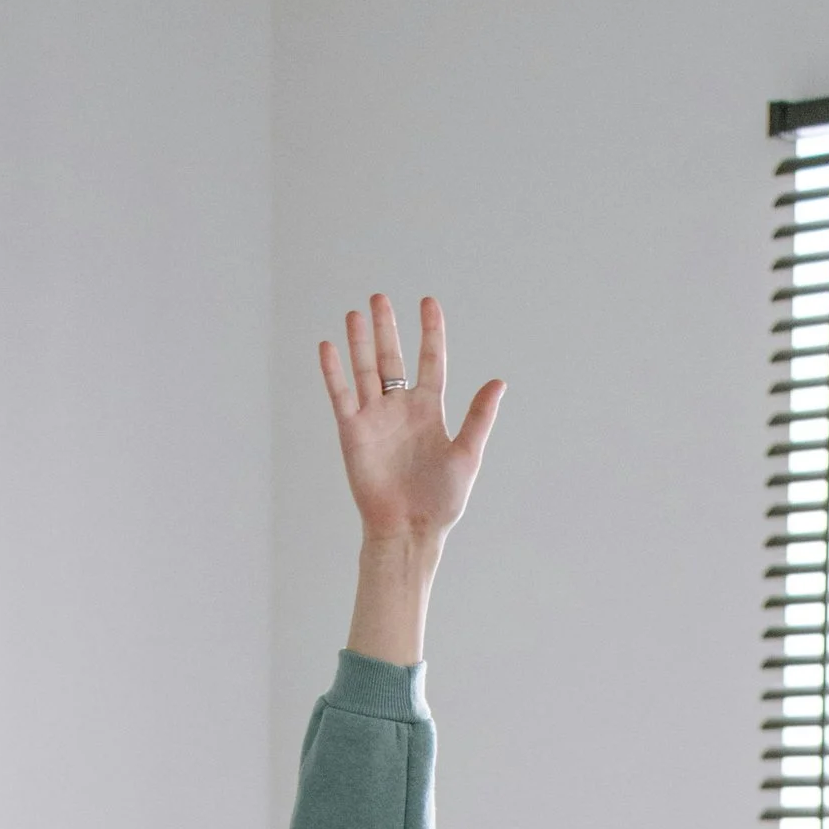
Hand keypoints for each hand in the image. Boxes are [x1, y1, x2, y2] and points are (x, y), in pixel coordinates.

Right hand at [320, 293, 502, 545]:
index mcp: (429, 410)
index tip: (428, 302)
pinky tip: (329, 347)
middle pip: (392, 359)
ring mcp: (374, 419)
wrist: (408, 530)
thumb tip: (499, 381)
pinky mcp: (352, 433)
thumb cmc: (440, 500)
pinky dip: (333, 372)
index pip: (430, 361)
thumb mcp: (467, 454)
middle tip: (380, 298)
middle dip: (386, 329)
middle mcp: (400, 409)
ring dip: (360, 342)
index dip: (430, 332)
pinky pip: (341, 395)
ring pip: (365, 370)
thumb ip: (479, 416)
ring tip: (356, 312)